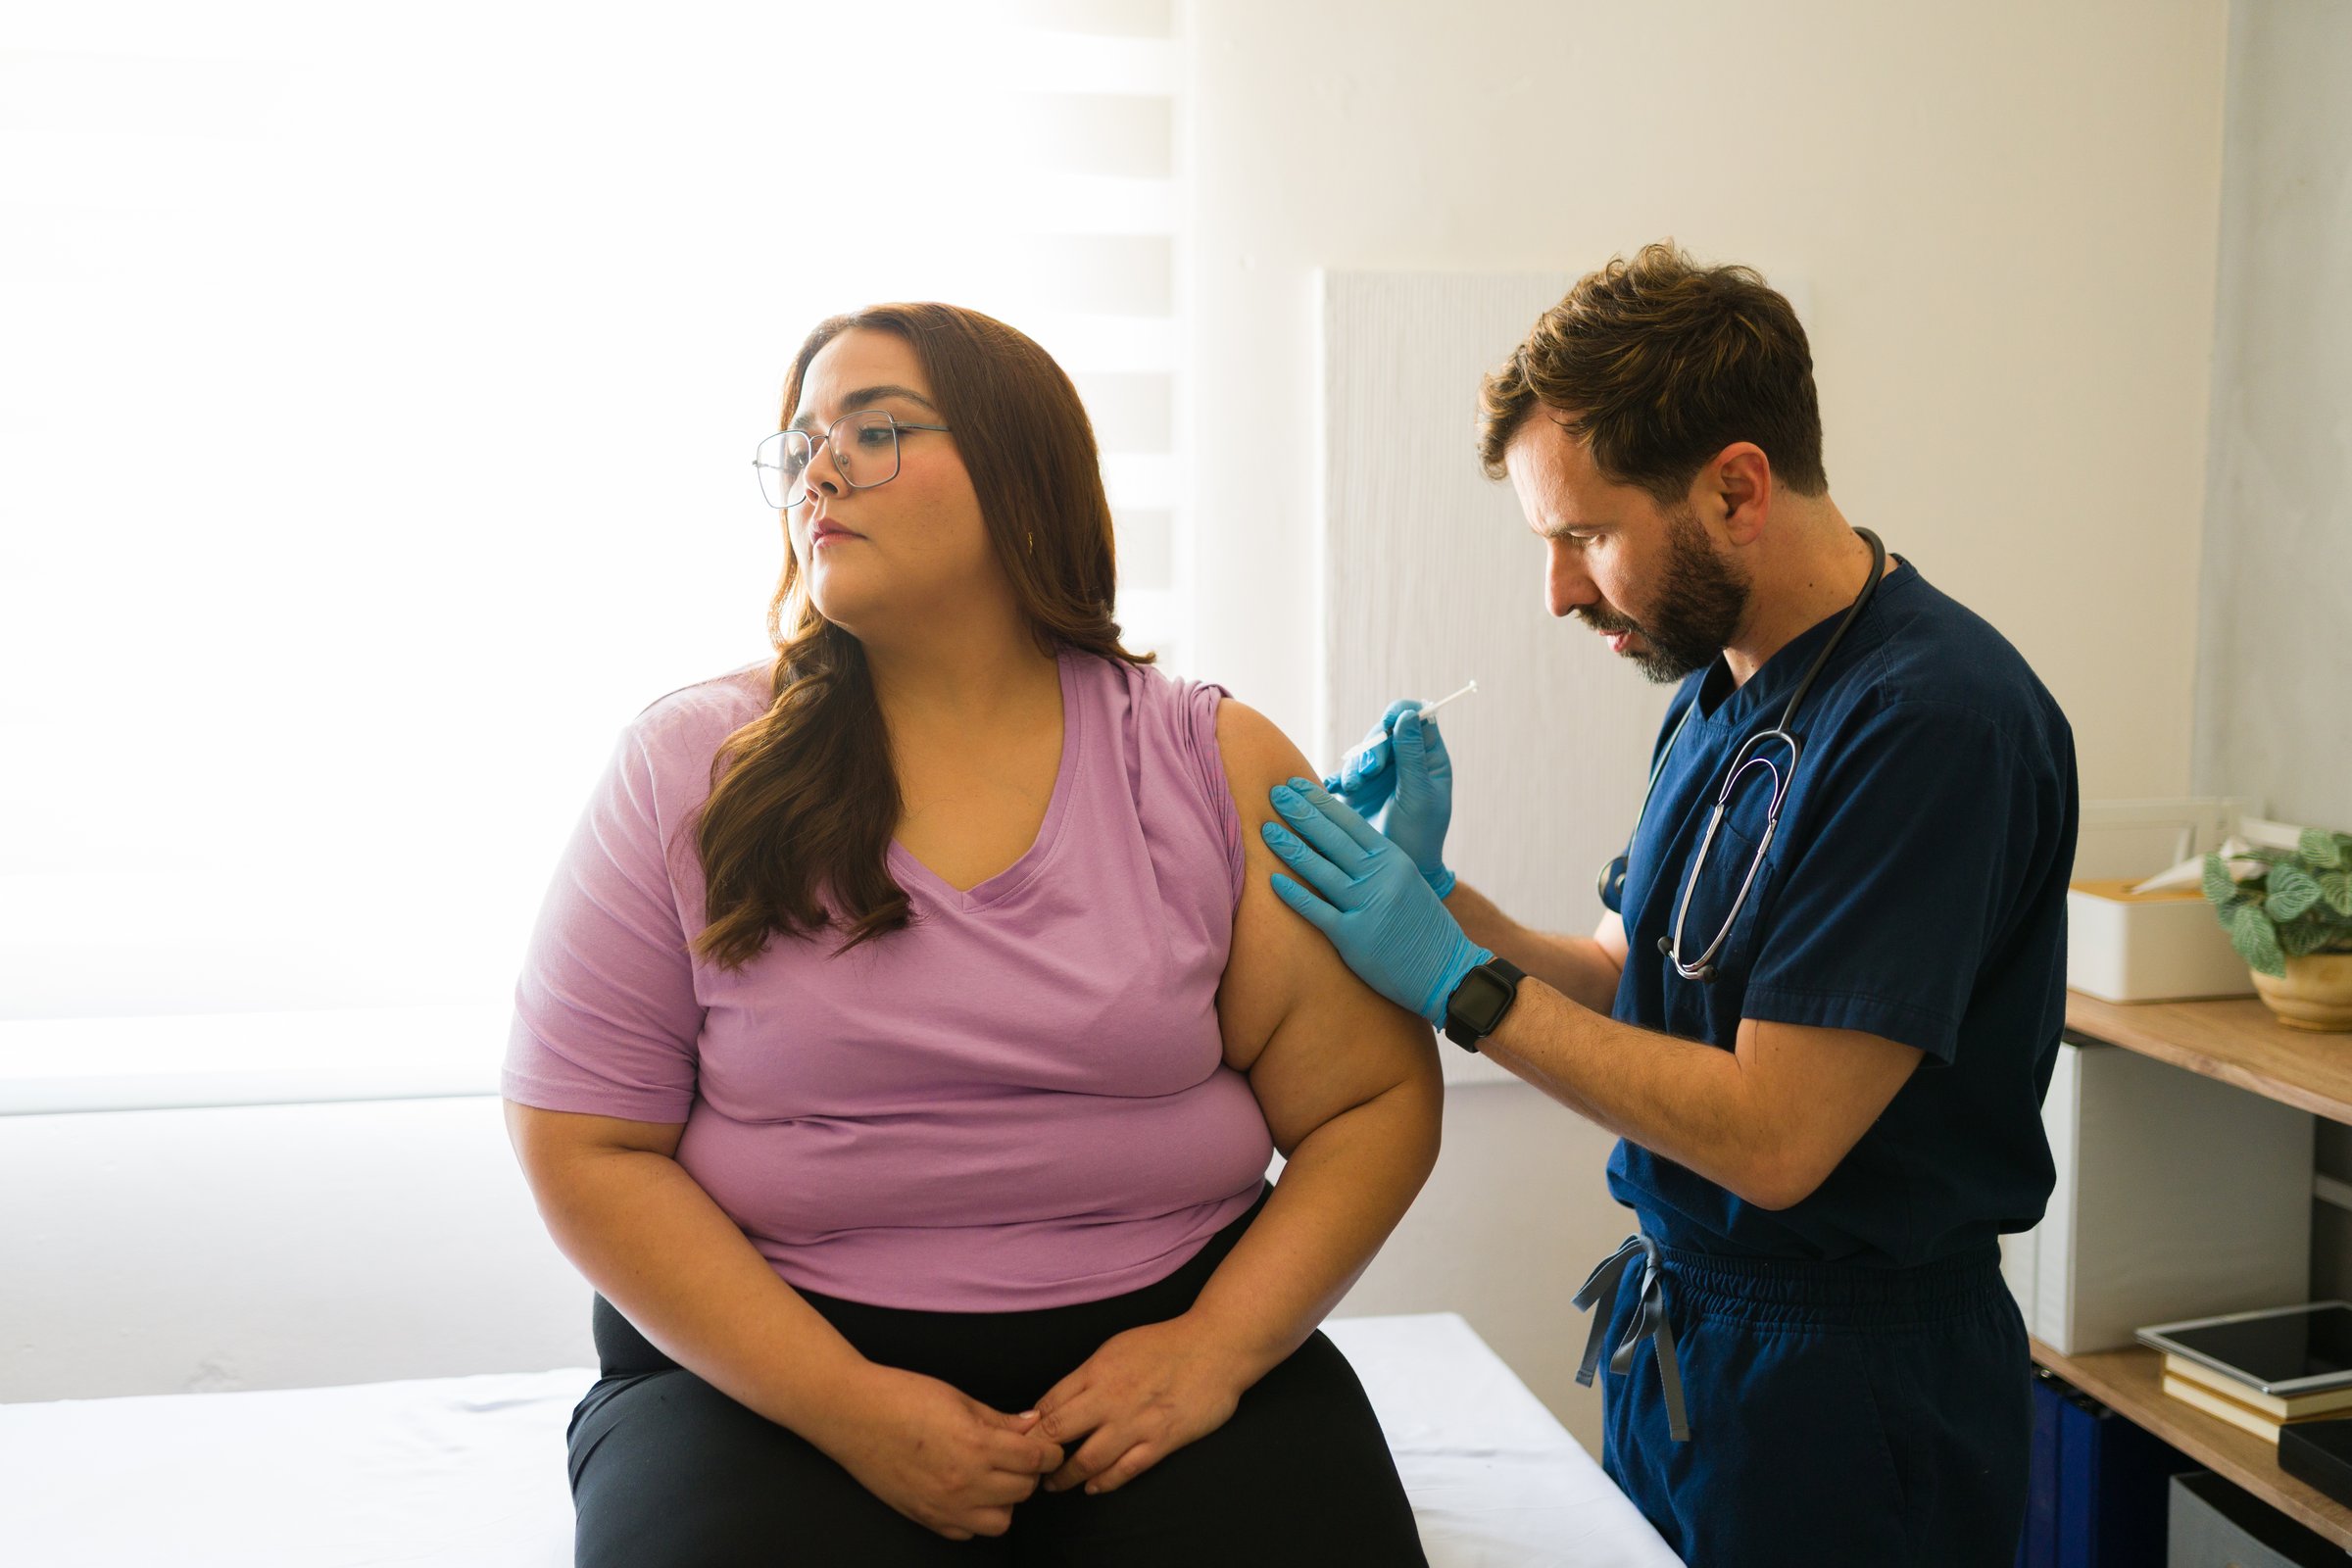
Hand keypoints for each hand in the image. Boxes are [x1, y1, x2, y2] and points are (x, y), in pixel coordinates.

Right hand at [809, 1363, 1063, 1539]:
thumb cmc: (901, 1395)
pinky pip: (967, 1532)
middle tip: (1019, 1455)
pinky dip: (975, 1516)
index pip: (1035, 1460)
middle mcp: (963, 1483)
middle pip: (1024, 1490)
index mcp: (976, 1446)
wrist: (850, 1413)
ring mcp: (943, 1506)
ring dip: (1005, 1500)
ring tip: (994, 1476)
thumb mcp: (958, 1397)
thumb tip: (1032, 1425)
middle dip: (1029, 1472)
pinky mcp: (925, 1517)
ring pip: (1001, 1521)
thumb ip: (999, 1419)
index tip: (1048, 1446)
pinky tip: (967, 1492)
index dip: (1049, 1452)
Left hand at [1031, 1317, 1252, 1496]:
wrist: (1215, 1346)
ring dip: (1066, 1477)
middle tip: (1027, 1469)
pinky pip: (1125, 1469)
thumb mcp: (1116, 1347)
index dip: (1030, 1428)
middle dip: (1037, 1455)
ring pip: (1088, 1459)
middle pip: (1058, 1432)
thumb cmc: (1165, 1343)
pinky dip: (1104, 1482)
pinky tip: (1093, 1488)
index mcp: (1097, 1370)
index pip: (1049, 1404)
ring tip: (1054, 1485)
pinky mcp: (1161, 1440)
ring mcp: (1135, 1422)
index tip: (1020, 1442)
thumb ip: (1088, 1375)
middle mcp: (1110, 1397)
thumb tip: (1057, 1401)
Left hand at [1263, 776, 1490, 1025]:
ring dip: (1290, 848)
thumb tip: (1336, 839)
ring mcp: (1367, 906)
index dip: (1319, 802)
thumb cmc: (1421, 924)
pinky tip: (1272, 881)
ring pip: (1321, 870)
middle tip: (1273, 793)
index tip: (1295, 784)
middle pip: (1332, 839)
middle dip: (1300, 813)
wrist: (1446, 970)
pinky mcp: (1354, 937)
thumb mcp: (1404, 881)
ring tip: (1265, 829)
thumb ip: (1375, 861)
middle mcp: (1380, 877)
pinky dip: (1294, 895)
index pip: (1350, 823)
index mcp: (1393, 859)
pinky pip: (1318, 911)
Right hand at [1324, 700, 1457, 897]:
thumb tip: (1409, 714)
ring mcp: (1379, 775)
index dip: (1401, 714)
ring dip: (1354, 765)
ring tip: (1353, 788)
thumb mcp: (1419, 796)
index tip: (1389, 724)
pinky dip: (1339, 778)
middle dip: (1373, 747)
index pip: (1418, 717)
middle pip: (1384, 731)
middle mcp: (1404, 761)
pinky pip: (1343, 771)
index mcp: (1429, 758)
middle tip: (1368, 772)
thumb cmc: (1419, 837)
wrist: (1394, 874)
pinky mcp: (1356, 790)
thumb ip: (1412, 756)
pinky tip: (1337, 791)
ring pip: (1361, 750)